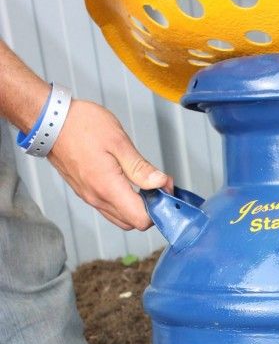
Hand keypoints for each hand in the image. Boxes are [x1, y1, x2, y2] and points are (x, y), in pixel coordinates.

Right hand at [48, 100, 172, 229]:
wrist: (49, 121)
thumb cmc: (81, 125)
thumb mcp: (118, 141)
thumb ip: (141, 168)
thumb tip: (160, 184)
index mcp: (108, 188)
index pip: (141, 220)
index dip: (159, 208)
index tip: (164, 188)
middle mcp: (97, 198)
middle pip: (132, 223)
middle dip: (150, 208)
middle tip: (157, 184)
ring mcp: (89, 197)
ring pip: (120, 217)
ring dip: (136, 206)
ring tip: (144, 182)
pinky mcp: (85, 192)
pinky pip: (108, 208)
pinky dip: (123, 202)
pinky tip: (128, 182)